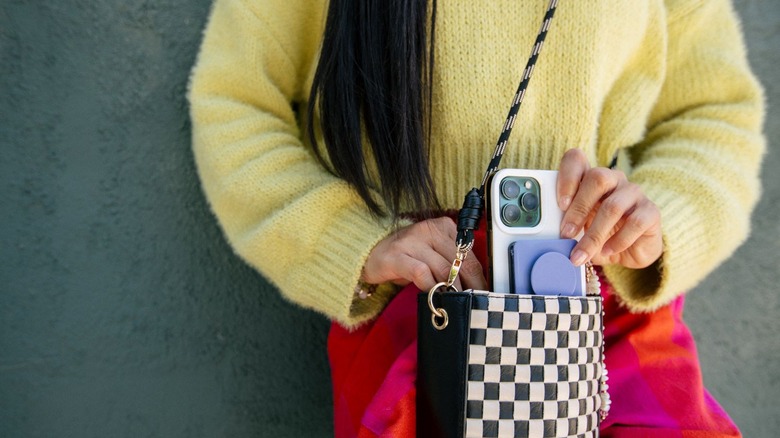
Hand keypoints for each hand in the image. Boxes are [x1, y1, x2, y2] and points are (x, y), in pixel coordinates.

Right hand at [362, 217, 487, 291]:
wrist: (371, 253)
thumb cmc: (406, 256)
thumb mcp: (432, 253)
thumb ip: (451, 261)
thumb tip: (476, 284)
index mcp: (442, 226)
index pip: (469, 253)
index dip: (479, 275)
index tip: (484, 291)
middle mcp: (428, 229)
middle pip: (459, 261)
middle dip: (469, 285)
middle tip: (472, 302)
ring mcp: (411, 241)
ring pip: (442, 268)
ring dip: (451, 289)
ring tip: (454, 302)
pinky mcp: (396, 255)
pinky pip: (421, 273)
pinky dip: (430, 287)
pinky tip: (432, 295)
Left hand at [557, 149, 662, 268]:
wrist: (631, 252)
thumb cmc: (601, 235)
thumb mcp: (580, 229)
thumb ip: (567, 224)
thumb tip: (550, 237)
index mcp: (591, 178)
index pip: (577, 160)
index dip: (567, 177)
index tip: (560, 204)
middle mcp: (614, 179)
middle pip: (597, 178)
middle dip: (579, 208)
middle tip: (566, 234)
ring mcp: (634, 193)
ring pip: (613, 206)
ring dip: (594, 234)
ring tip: (582, 253)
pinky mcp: (651, 212)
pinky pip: (635, 222)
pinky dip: (618, 240)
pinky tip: (608, 251)